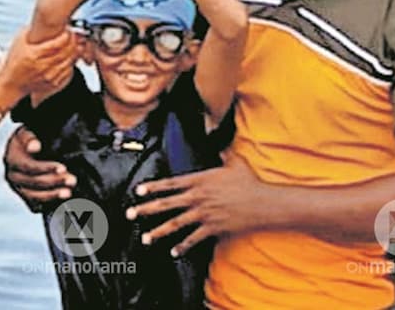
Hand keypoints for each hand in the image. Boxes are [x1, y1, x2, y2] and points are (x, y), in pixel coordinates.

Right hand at [0, 29, 78, 97]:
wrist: (12, 82)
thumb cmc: (15, 61)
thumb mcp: (18, 41)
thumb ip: (30, 29)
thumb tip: (43, 18)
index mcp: (33, 55)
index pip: (56, 44)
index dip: (66, 36)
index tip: (68, 30)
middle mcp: (41, 66)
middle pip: (64, 53)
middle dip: (73, 42)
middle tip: (74, 35)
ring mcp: (48, 76)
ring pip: (68, 63)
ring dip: (74, 52)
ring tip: (74, 44)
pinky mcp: (52, 83)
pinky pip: (68, 72)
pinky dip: (71, 63)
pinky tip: (70, 56)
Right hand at [3, 127, 76, 211]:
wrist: (22, 149)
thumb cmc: (28, 140)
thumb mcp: (26, 132)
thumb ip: (29, 138)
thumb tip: (35, 146)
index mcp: (12, 159)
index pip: (29, 166)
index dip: (46, 168)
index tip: (63, 168)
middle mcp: (12, 176)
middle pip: (33, 182)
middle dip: (54, 182)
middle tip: (72, 180)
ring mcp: (18, 188)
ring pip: (33, 196)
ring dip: (52, 195)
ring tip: (68, 192)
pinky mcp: (24, 197)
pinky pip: (34, 205)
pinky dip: (47, 204)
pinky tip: (60, 202)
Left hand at [125, 152, 274, 256]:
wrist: (264, 203)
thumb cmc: (249, 182)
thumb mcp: (234, 162)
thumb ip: (222, 153)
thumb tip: (220, 141)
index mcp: (200, 180)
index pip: (170, 183)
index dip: (153, 187)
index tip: (138, 190)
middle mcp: (198, 197)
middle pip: (166, 204)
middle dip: (145, 209)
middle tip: (130, 214)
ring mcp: (205, 214)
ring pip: (176, 223)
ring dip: (159, 231)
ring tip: (144, 238)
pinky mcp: (213, 228)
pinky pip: (194, 239)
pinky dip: (183, 246)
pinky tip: (173, 252)